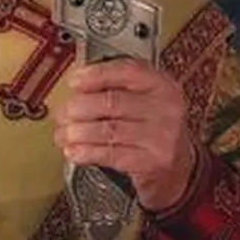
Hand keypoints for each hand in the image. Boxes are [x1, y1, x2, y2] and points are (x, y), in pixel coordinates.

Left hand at [53, 59, 199, 212]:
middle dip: (79, 108)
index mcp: (163, 86)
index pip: (128, 71)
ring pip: (109, 129)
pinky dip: (87, 151)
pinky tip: (74, 151)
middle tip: (63, 113)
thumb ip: (116, 87)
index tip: (74, 81)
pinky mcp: (152, 162)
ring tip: (63, 134)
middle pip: (112, 102)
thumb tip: (77, 83)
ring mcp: (162, 137)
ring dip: (78, 132)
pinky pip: (111, 153)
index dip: (97, 74)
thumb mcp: (144, 100)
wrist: (177, 168)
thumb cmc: (152, 128)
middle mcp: (167, 109)